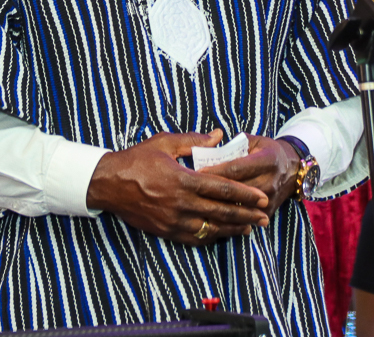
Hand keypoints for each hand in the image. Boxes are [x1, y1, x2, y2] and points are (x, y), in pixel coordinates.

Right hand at [86, 129, 270, 245]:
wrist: (108, 184)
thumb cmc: (136, 160)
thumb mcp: (165, 143)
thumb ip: (194, 141)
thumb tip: (219, 136)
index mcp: (183, 179)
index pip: (222, 189)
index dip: (244, 194)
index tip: (260, 197)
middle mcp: (181, 203)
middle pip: (221, 212)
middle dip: (246, 215)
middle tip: (264, 217)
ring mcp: (173, 220)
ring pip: (211, 228)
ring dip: (232, 229)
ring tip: (250, 229)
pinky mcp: (166, 231)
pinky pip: (194, 237)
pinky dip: (211, 236)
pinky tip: (222, 234)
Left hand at [200, 135, 300, 212]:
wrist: (292, 169)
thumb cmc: (267, 151)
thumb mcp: (254, 141)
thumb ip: (234, 144)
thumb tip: (210, 148)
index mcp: (267, 159)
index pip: (236, 167)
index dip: (215, 171)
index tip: (196, 172)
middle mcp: (270, 180)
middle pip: (236, 189)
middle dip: (213, 190)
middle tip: (191, 190)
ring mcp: (270, 199)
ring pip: (239, 206)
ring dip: (219, 205)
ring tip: (198, 204)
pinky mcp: (268, 212)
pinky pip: (245, 218)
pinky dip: (229, 218)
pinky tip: (213, 216)